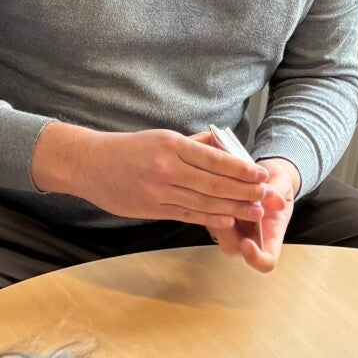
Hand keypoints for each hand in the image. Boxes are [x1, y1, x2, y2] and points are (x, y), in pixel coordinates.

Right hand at [31, 123, 266, 228]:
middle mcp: (167, 168)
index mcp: (172, 145)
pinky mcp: (152, 208)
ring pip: (204, 202)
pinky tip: (229, 220)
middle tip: (267, 196)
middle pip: (214, 183)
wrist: (90, 164)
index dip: (241, 170)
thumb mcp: (161, 137)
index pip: (214, 159)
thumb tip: (224, 143)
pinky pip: (187, 215)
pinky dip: (210, 218)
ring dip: (233, 208)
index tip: (261, 175)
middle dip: (244, 191)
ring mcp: (159, 191)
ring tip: (256, 211)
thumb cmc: (128, 149)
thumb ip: (193, 143)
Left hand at [221, 154, 300, 274]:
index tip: (247, 242)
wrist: (264, 175)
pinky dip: (210, 201)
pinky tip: (217, 184)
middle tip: (232, 205)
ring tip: (227, 190)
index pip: (265, 262)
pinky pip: (208, 215)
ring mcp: (230, 229)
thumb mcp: (282, 185)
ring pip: (217, 231)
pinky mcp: (215, 215)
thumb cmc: (277, 184)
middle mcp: (249, 238)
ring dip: (218, 213)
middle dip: (229, 230)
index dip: (256, 258)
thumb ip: (277, 191)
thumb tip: (269, 194)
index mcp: (271, 238)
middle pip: (233, 248)